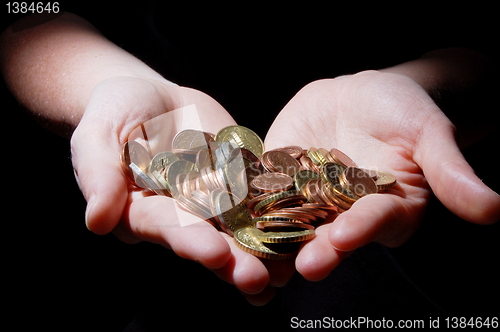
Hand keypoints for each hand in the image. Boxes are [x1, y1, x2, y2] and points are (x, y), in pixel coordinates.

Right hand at [70, 77, 293, 302]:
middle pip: (208, 239)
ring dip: (263, 250)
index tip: (215, 254)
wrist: (151, 96)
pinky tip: (304, 235)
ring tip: (286, 271)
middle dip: (234, 259)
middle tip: (258, 278)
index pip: (166, 228)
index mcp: (144, 211)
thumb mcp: (97, 135)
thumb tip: (97, 222)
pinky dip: (280, 216)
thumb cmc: (113, 112)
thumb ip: (98, 174)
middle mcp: (181, 214)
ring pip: (239, 229)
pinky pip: (260, 199)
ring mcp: (212, 200)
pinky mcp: (238, 182)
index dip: (191, 241)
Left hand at [265, 70, 499, 280]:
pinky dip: (244, 207)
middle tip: (294, 267)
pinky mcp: (278, 183)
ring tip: (250, 261)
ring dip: (269, 243)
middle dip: (310, 250)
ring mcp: (307, 202)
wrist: (363, 97)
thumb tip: (492, 209)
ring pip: (287, 225)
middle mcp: (343, 215)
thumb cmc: (404, 111)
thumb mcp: (429, 134)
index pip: (372, 222)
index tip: (344, 237)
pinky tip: (223, 215)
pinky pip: (259, 196)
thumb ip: (451, 171)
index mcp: (383, 209)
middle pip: (326, 236)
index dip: (360, 229)